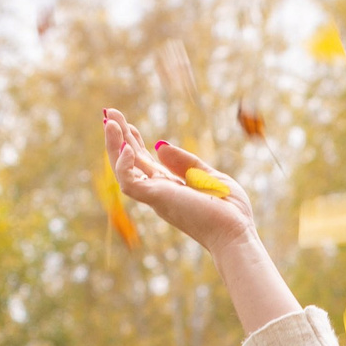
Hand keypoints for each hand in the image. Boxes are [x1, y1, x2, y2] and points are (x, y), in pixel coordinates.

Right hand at [104, 109, 254, 254]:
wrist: (236, 233)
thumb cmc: (230, 211)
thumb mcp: (209, 176)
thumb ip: (186, 163)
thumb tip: (159, 145)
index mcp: (172, 188)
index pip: (146, 163)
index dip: (136, 142)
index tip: (128, 124)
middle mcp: (160, 192)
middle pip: (131, 161)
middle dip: (119, 137)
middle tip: (109, 112)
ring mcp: (156, 196)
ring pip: (123, 170)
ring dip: (113, 146)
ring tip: (109, 121)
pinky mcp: (156, 199)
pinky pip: (129, 182)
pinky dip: (123, 165)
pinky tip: (127, 147)